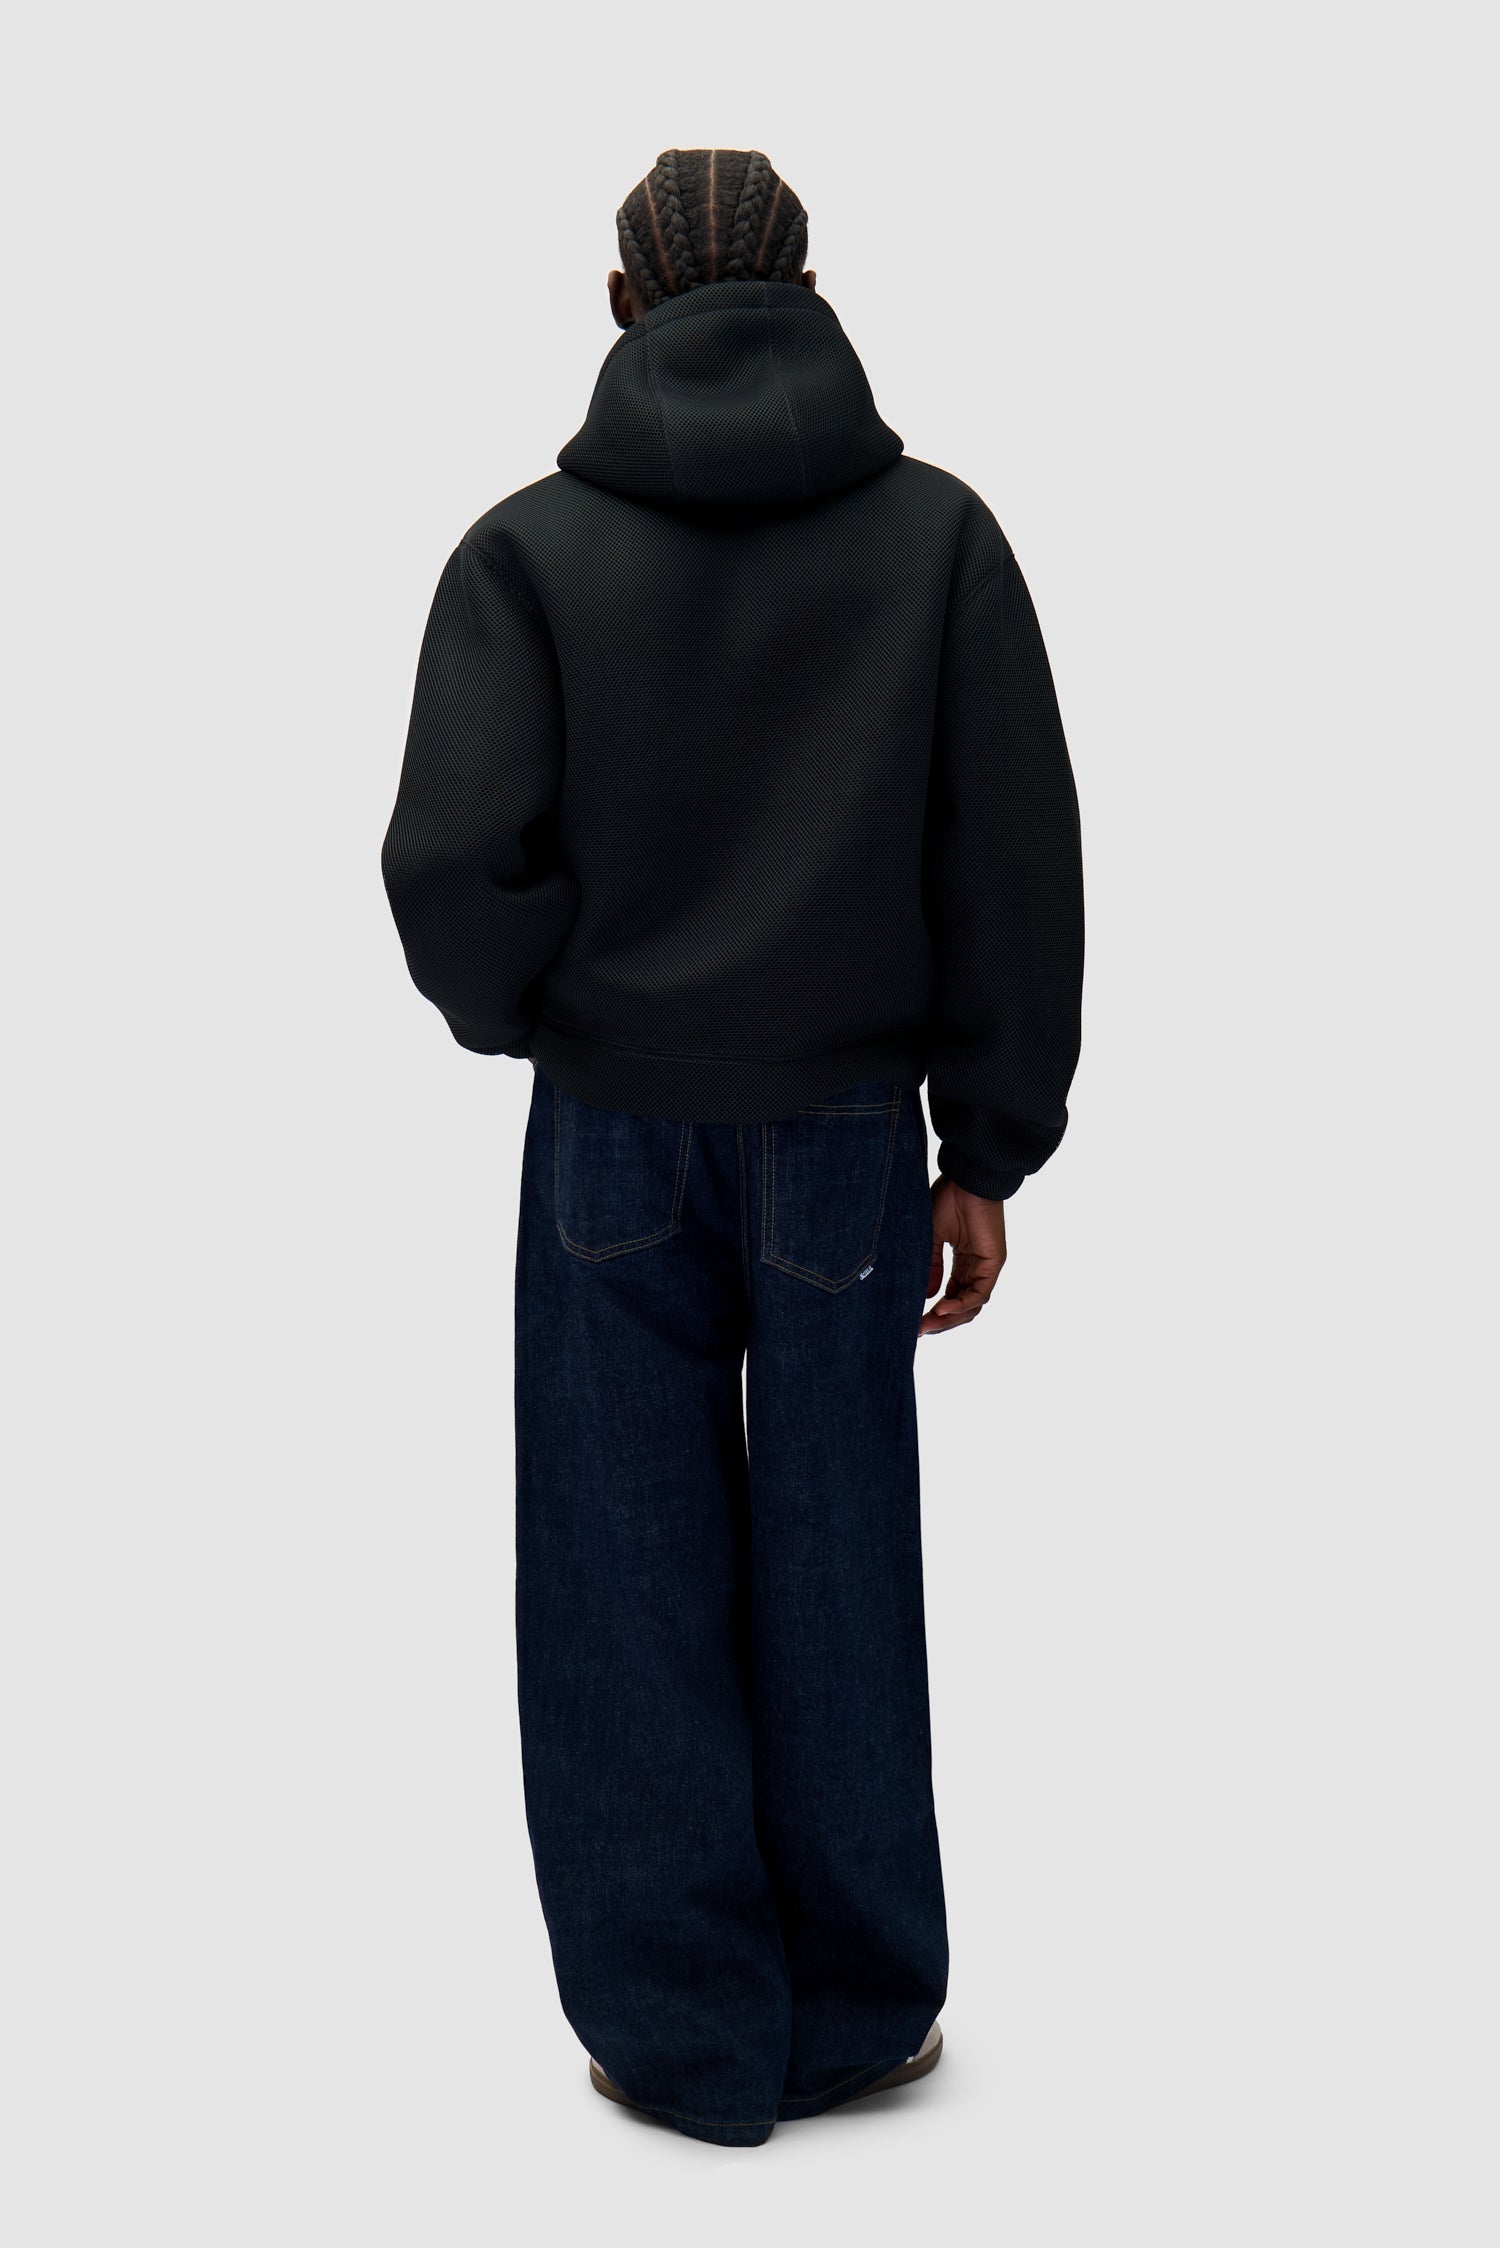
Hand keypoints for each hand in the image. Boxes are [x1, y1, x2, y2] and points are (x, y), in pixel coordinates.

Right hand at [921, 1176, 1006, 1335]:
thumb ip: (931, 1267)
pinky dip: (961, 1305)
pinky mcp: (993, 1264)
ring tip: (928, 1324)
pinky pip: (980, 1294)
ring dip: (950, 1319)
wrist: (965, 1180)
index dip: (934, 1312)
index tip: (914, 1322)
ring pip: (972, 1306)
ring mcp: (986, 1267)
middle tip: (919, 1330)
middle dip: (940, 1322)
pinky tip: (942, 1308)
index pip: (951, 1296)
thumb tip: (928, 1296)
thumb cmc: (948, 1200)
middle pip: (962, 1307)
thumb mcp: (931, 1238)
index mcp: (962, 1262)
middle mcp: (975, 1268)